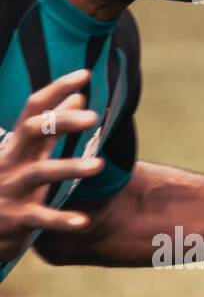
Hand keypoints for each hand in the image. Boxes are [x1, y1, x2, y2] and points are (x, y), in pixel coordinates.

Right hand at [0, 70, 103, 260]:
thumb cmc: (11, 182)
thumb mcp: (29, 152)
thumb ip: (54, 129)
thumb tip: (78, 97)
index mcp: (17, 143)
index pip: (35, 108)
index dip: (57, 89)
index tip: (84, 74)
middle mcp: (12, 160)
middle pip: (34, 132)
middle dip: (61, 122)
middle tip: (93, 117)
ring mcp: (13, 188)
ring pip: (40, 172)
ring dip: (69, 167)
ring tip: (99, 165)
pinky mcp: (17, 218)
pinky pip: (40, 218)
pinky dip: (61, 220)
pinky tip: (83, 222)